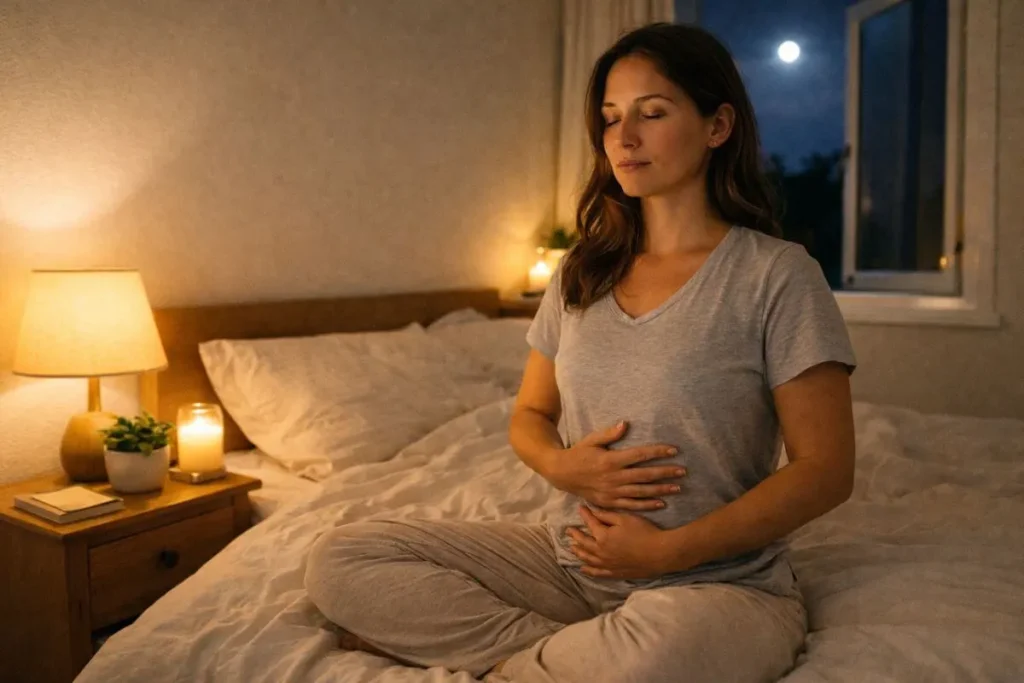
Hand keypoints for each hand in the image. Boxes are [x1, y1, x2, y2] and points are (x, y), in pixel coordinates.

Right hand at [543, 421, 685, 510]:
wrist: (560, 474)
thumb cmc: (578, 453)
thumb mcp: (591, 440)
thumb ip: (609, 434)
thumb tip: (625, 424)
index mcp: (611, 460)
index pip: (640, 455)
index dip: (658, 452)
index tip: (674, 450)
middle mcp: (613, 477)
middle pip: (645, 475)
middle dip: (665, 472)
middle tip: (683, 471)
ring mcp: (612, 492)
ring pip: (641, 492)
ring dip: (660, 490)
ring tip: (678, 487)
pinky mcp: (609, 502)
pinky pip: (631, 505)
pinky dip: (646, 505)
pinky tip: (661, 503)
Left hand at [567, 506, 674, 579]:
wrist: (659, 553)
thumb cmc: (643, 532)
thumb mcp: (625, 519)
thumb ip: (607, 516)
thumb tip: (593, 512)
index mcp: (602, 536)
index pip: (590, 524)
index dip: (585, 515)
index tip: (580, 509)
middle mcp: (601, 552)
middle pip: (584, 543)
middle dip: (576, 536)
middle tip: (568, 531)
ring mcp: (607, 565)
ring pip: (588, 559)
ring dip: (579, 553)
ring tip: (572, 548)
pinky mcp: (615, 573)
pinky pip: (598, 573)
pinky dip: (589, 570)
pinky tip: (584, 569)